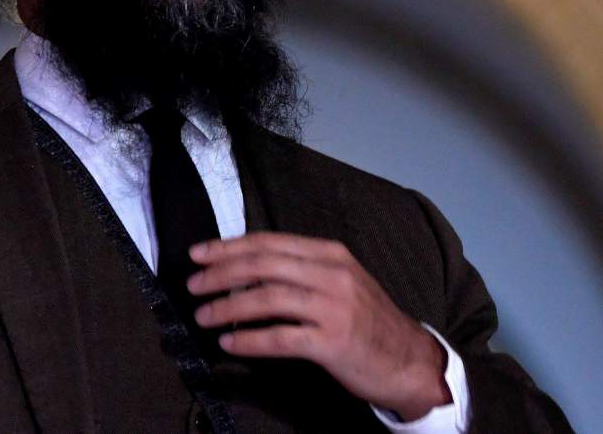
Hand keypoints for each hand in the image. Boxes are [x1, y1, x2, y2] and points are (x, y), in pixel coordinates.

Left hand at [187, 232, 450, 420]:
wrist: (409, 360)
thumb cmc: (366, 321)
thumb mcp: (339, 282)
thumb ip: (299, 270)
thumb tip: (242, 269)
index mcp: (330, 254)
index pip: (269, 242)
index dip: (228, 247)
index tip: (198, 254)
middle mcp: (332, 274)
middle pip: (263, 265)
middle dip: (221, 273)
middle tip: (193, 285)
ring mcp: (334, 308)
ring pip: (268, 298)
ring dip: (228, 307)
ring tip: (203, 316)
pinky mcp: (333, 342)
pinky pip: (280, 338)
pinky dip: (249, 340)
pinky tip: (229, 344)